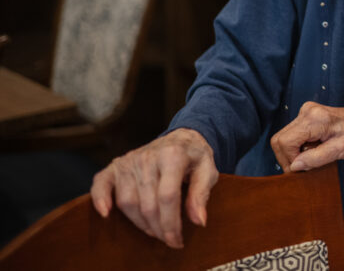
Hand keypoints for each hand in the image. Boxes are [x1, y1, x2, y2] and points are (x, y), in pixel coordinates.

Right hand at [90, 128, 217, 248]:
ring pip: (127, 202)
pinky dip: (100, 199)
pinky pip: (101, 183)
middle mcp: (148, 156)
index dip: (171, 223)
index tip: (176, 240)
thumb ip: (202, 194)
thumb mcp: (208, 169)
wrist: (181, 138)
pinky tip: (106, 214)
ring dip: (140, 222)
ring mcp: (130, 160)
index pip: (168, 197)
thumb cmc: (195, 157)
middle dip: (158, 228)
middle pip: (147, 203)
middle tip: (168, 239)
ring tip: (154, 229)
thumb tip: (198, 221)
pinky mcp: (117, 165)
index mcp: (173, 155)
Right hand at [271, 102, 343, 172]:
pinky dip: (298, 146)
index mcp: (315, 118)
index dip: (290, 160)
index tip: (304, 168)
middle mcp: (307, 111)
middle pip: (279, 139)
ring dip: (294, 152)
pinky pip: (292, 134)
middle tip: (307, 165)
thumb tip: (294, 166)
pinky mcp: (306, 115)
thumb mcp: (340, 151)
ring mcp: (306, 111)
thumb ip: (316, 158)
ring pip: (283, 138)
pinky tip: (313, 148)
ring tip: (313, 155)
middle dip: (289, 157)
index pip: (285, 142)